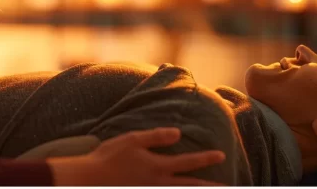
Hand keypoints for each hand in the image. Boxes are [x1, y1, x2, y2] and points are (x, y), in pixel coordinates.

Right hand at [48, 128, 225, 185]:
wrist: (89, 180)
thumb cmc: (108, 157)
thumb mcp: (133, 140)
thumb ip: (157, 137)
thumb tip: (179, 134)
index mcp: (158, 166)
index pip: (188, 162)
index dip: (206, 158)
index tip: (221, 155)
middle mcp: (158, 183)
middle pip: (191, 187)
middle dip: (209, 187)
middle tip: (227, 187)